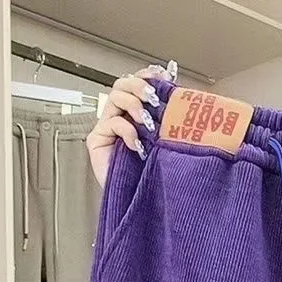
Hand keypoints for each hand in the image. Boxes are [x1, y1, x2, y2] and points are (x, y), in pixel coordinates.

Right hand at [86, 62, 176, 187]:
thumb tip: (184, 98)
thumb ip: (171, 121)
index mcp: (138, 114)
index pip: (139, 84)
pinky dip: (126, 130)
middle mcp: (122, 117)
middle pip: (123, 84)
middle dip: (139, 86)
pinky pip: (111, 123)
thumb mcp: (168, 143)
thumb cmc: (156, 177)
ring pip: (115, 97)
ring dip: (134, 104)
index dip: (148, 75)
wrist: (143, 207)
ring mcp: (108, 128)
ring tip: (147, 122)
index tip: (163, 76)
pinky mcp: (97, 141)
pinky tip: (137, 145)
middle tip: (153, 99)